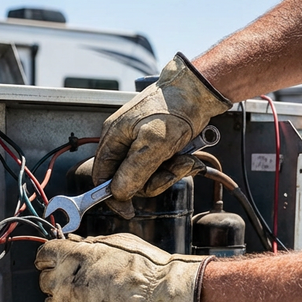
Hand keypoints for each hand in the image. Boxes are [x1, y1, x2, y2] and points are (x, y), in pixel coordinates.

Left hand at [35, 233, 212, 301]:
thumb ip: (91, 244)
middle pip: (46, 281)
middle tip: (87, 284)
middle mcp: (63, 283)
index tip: (60, 262)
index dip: (54, 258)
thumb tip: (77, 244)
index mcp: (71, 257)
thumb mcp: (118, 242)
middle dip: (62, 280)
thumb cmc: (148, 272)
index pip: (44, 254)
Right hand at [93, 53, 230, 218]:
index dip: (112, 196)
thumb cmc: (173, 106)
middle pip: (129, 180)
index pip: (102, 176)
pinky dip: (176, 166)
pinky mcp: (159, 145)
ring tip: (183, 160)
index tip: (127, 211)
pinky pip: (162, 167)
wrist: (199, 91)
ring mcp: (142, 144)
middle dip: (153, 180)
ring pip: (148, 176)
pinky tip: (187, 157)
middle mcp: (125, 142)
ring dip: (169, 173)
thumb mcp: (153, 142)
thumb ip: (134, 169)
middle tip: (172, 170)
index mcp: (114, 138)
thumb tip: (118, 193)